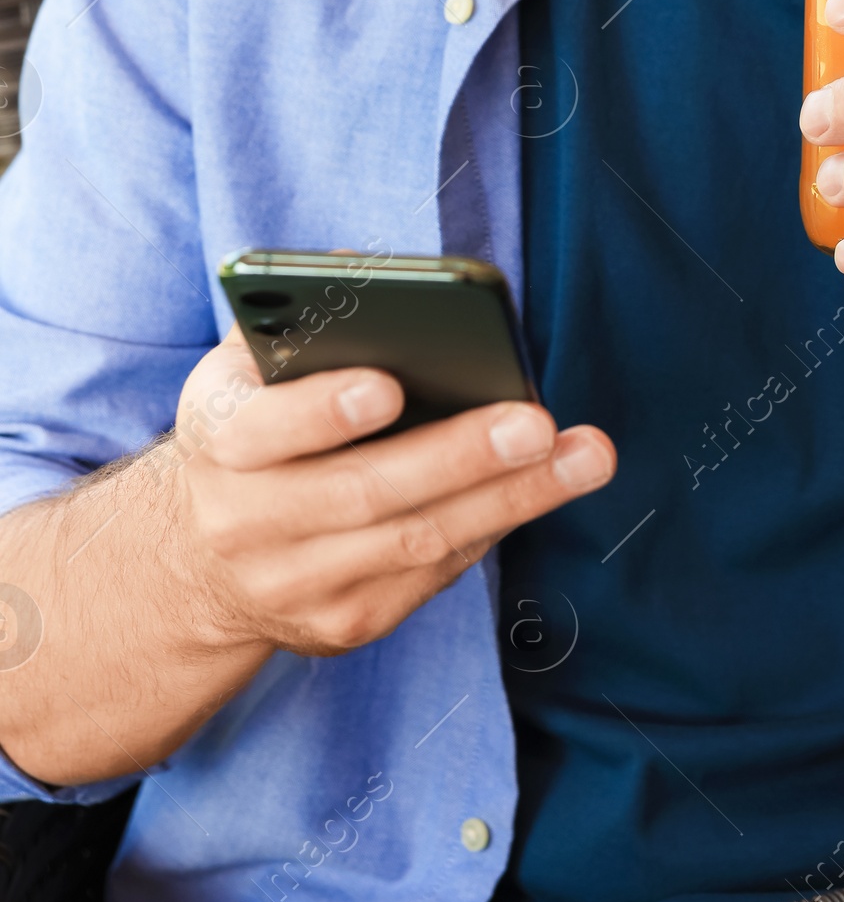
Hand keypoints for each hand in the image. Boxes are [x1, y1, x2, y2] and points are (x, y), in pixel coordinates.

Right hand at [168, 329, 615, 659]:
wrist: (200, 557)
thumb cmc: (255, 424)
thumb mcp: (248, 367)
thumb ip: (300, 322)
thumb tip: (378, 277)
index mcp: (216, 438)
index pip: (260, 430)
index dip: (322, 411)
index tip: (389, 385)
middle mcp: (244, 521)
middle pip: (360, 494)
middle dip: (457, 457)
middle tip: (536, 423)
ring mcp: (293, 584)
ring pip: (413, 543)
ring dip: (510, 498)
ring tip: (585, 456)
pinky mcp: (342, 624)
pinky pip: (431, 577)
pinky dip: (493, 526)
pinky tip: (545, 488)